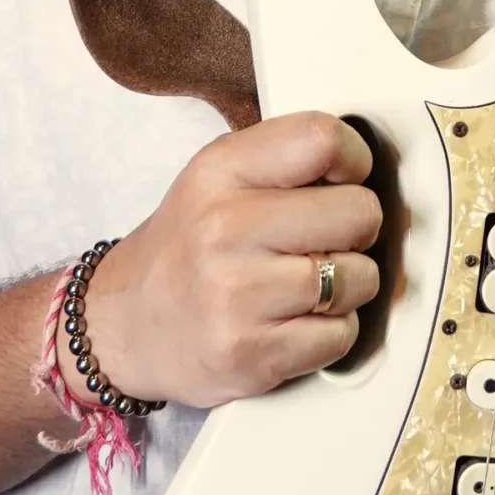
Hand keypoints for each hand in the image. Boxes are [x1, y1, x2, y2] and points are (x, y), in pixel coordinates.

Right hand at [66, 113, 380, 406]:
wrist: (123, 326)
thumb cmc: (189, 246)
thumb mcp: (219, 176)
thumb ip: (287, 159)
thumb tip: (371, 170)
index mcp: (220, 171)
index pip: (321, 139)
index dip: (353, 159)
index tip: (345, 178)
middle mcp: (224, 229)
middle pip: (360, 212)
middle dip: (356, 229)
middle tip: (323, 240)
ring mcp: (237, 297)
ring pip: (360, 278)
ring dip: (347, 285)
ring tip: (304, 285)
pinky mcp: (253, 356)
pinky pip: (342, 335)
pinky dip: (330, 332)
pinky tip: (293, 322)